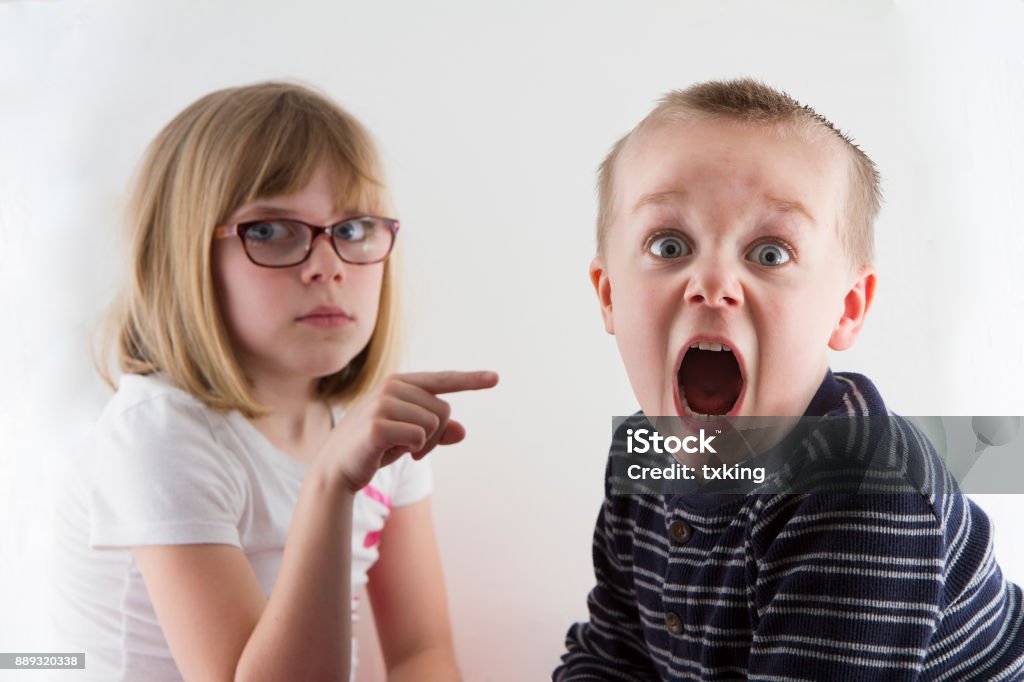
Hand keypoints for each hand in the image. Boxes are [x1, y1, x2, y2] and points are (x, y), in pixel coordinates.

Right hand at [321, 370, 497, 492]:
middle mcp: (392, 386)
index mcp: (399, 383)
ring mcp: (383, 403)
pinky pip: (420, 438)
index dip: (470, 380)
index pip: (442, 380)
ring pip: (434, 425)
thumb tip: (462, 431)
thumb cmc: (373, 450)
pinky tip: (390, 452)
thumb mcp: (409, 438)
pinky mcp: (379, 424)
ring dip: (423, 445)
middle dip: (435, 436)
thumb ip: (436, 432)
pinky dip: (412, 450)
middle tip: (412, 448)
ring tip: (399, 449)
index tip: (495, 378)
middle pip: (444, 411)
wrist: (336, 469)